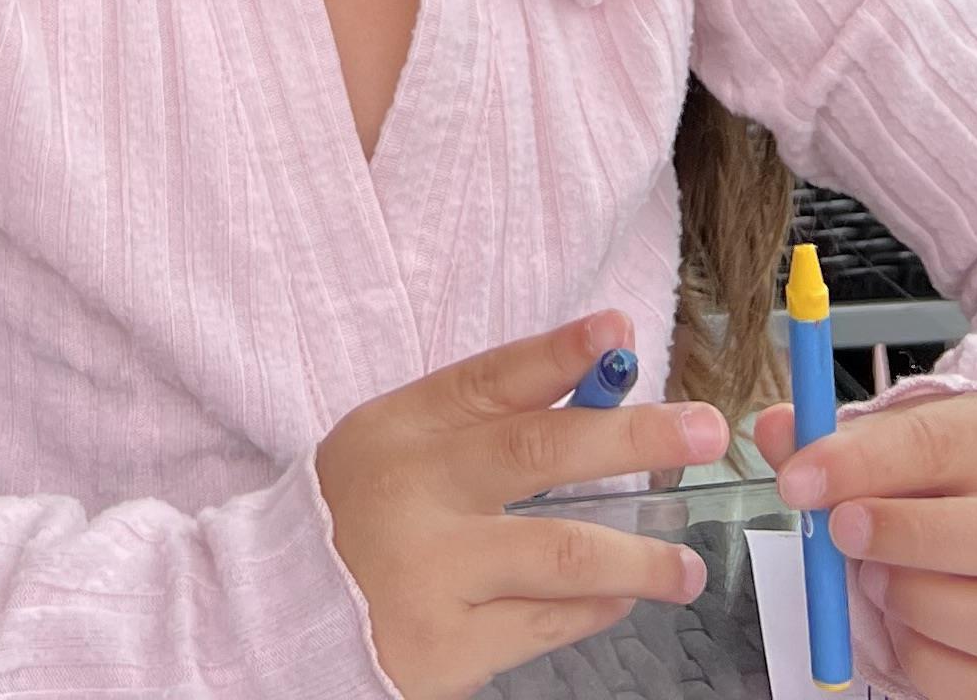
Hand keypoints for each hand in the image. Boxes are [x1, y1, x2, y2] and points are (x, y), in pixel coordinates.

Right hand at [317, 310, 728, 699]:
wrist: (274, 617)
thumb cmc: (356, 521)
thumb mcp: (394, 449)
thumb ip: (479, 425)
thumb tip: (597, 391)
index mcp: (401, 433)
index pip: (490, 380)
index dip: (560, 352)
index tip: (620, 330)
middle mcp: (417, 496)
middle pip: (539, 454)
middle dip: (633, 436)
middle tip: (702, 431)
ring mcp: (432, 574)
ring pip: (562, 554)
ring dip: (639, 558)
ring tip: (686, 569)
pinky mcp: (446, 647)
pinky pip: (546, 623)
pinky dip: (594, 608)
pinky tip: (619, 599)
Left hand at [771, 388, 976, 699]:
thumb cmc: (944, 480)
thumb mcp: (894, 437)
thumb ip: (830, 440)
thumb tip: (775, 432)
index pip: (940, 445)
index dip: (860, 464)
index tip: (797, 481)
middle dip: (908, 539)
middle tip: (843, 535)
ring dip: (920, 608)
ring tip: (879, 583)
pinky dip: (925, 664)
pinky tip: (905, 628)